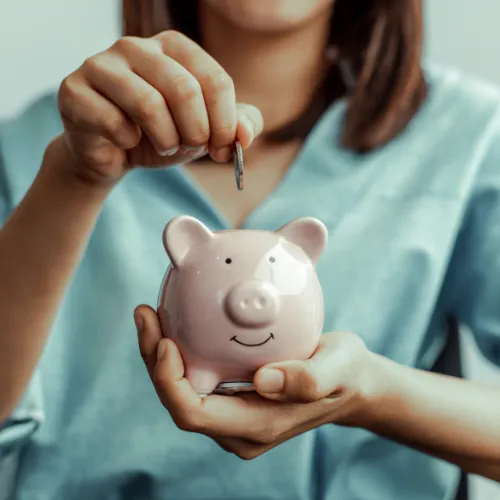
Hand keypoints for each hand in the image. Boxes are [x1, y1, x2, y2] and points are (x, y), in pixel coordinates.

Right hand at [56, 30, 262, 184]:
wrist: (113, 153)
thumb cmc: (161, 134)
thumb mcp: (206, 130)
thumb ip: (235, 126)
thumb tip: (245, 135)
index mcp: (173, 47)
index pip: (215, 80)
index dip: (225, 124)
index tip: (222, 149)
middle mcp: (136, 46)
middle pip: (184, 89)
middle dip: (197, 132)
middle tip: (192, 148)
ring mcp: (101, 64)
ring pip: (149, 104)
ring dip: (166, 139)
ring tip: (164, 146)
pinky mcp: (74, 91)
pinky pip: (114, 123)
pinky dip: (129, 143)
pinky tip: (127, 142)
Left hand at [135, 305, 379, 459]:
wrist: (349, 382)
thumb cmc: (345, 374)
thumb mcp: (339, 369)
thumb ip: (309, 379)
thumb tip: (263, 381)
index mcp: (257, 426)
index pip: (193, 413)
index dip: (169, 381)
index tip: (165, 340)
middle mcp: (237, 428)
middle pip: (178, 400)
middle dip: (154, 361)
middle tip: (146, 313)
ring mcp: (233, 415)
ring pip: (181, 389)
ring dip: (160, 354)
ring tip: (151, 313)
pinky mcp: (233, 399)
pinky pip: (195, 377)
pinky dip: (180, 351)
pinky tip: (177, 320)